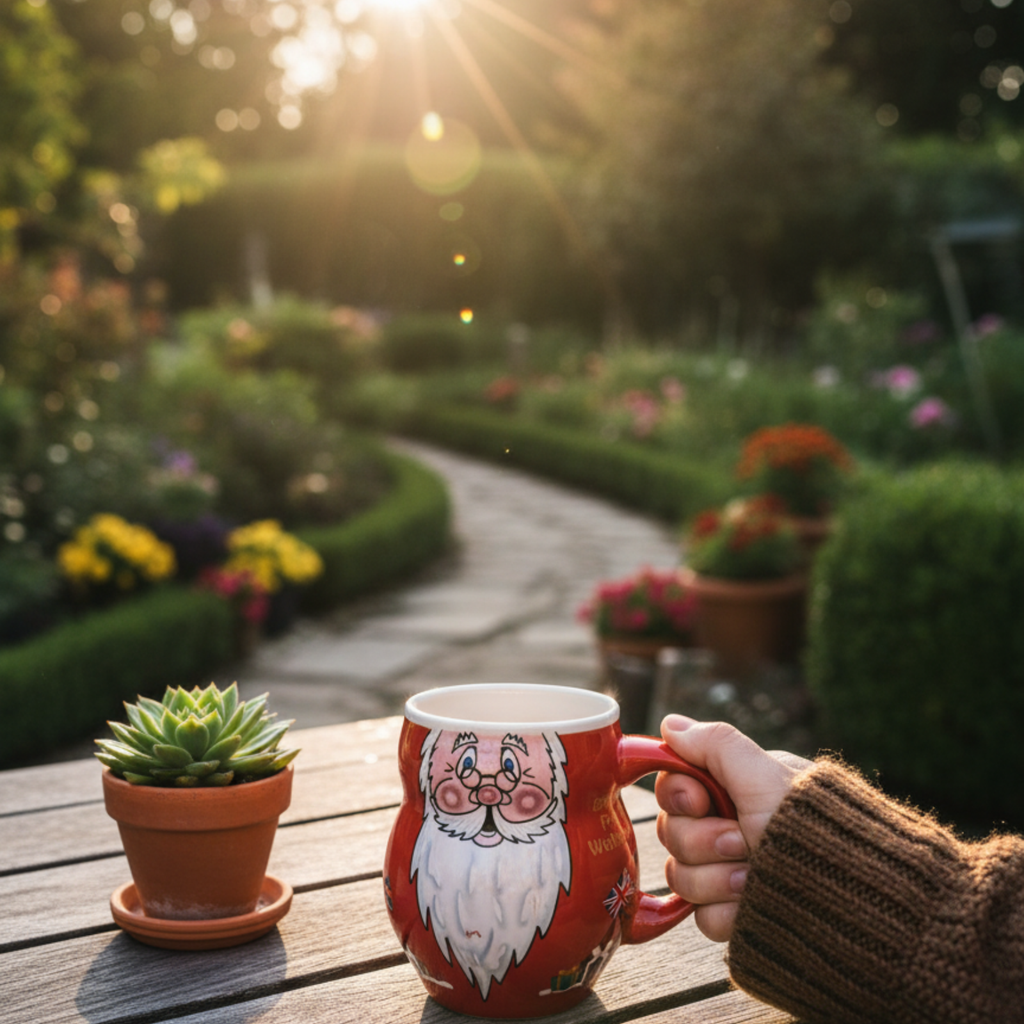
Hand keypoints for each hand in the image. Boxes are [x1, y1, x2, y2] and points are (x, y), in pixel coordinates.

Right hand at [655, 714, 811, 942]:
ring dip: (718, 879)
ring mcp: (732, 874)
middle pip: (673, 833)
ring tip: (755, 878)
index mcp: (737, 789)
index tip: (699, 802)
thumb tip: (671, 725)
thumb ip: (716, 745)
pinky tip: (754, 905)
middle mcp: (731, 827)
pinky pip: (703, 918)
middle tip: (740, 843)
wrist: (855, 902)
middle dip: (705, 841)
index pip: (675, 786)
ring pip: (683, 877)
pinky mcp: (738, 916)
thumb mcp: (764, 777)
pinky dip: (728, 913)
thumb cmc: (815, 830)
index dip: (678, 795)